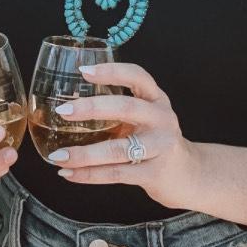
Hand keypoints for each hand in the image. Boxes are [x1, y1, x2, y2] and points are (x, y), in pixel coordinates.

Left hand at [48, 61, 196, 209]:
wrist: (189, 176)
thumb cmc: (155, 140)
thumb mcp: (144, 117)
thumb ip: (117, 109)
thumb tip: (69, 106)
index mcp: (156, 99)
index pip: (137, 76)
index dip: (111, 71)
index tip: (84, 72)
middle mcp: (161, 119)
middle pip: (126, 107)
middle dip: (91, 108)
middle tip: (63, 111)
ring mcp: (160, 147)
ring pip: (118, 149)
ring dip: (84, 153)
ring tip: (58, 155)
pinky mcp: (155, 174)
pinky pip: (116, 174)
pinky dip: (89, 174)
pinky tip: (69, 173)